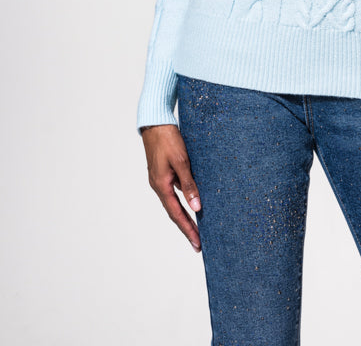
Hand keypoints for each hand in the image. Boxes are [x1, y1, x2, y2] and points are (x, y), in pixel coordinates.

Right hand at [141, 123, 201, 251]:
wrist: (155, 123)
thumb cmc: (168, 140)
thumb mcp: (182, 161)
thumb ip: (189, 184)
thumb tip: (197, 206)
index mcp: (161, 186)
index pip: (177, 214)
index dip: (188, 229)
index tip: (197, 243)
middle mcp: (159, 186)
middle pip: (175, 212)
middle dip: (187, 228)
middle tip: (198, 243)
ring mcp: (160, 180)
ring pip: (175, 202)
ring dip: (186, 215)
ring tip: (198, 227)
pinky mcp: (164, 173)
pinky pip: (175, 190)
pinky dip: (185, 199)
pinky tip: (195, 200)